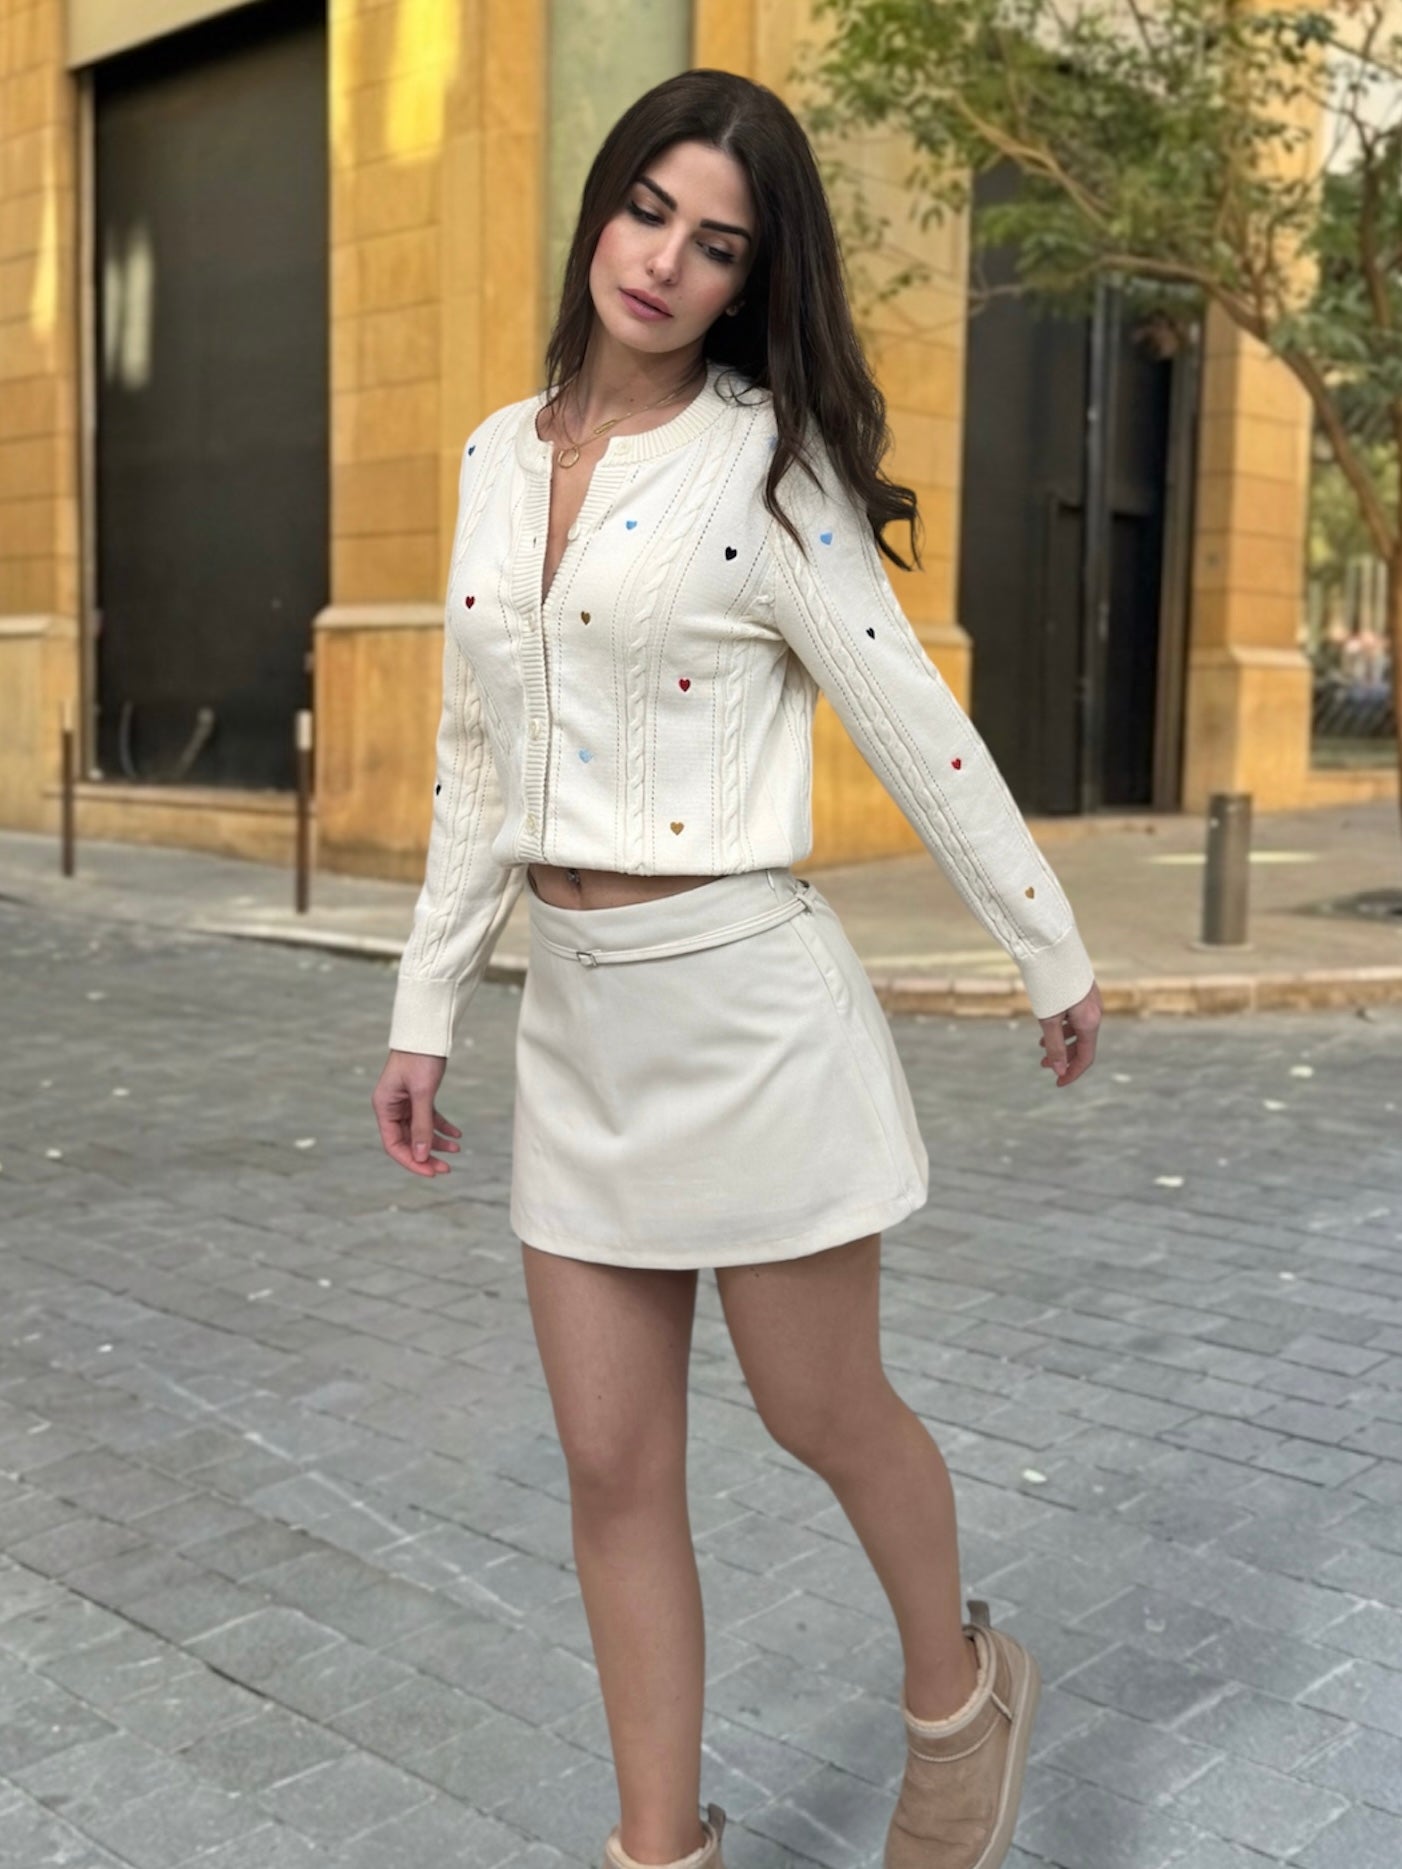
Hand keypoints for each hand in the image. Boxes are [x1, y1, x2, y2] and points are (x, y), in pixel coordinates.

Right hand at [372, 1049, 461, 1174]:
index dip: (412, 1161)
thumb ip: (422, 1125)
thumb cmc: (420, 1058)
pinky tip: (457, 1134)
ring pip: (419, 1131)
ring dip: (437, 1143)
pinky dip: (442, 1127)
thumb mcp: (423, 1093)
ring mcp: (404, 1102)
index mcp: (384, 1107)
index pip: (393, 1144)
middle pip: (407, 1141)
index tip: (431, 1172)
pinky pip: (429, 1118)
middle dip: (427, 1155)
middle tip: (447, 1169)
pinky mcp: (418, 1096)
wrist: (427, 1031)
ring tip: (457, 1150)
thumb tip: (421, 1155)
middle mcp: (391, 1107)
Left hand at [1038, 980, 1101, 1086]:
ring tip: (1040, 1045)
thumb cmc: (1048, 981)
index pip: (1086, 1057)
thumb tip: (1058, 1071)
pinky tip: (1047, 1025)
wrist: (1052, 945)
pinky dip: (1063, 1026)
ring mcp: (1090, 1000)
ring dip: (1062, 1042)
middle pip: (1084, 1045)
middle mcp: (1095, 1012)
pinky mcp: (1082, 991)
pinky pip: (1077, 1016)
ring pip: (1079, 1030)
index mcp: (1089, 1021)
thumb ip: (1054, 1045)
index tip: (1057, 1084)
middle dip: (1064, 1058)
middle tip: (1042, 1064)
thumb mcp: (1047, 1018)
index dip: (1072, 1073)